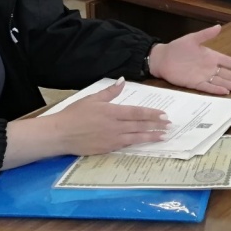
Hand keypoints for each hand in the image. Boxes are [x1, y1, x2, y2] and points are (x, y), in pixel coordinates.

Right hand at [50, 78, 169, 155]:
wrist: (60, 134)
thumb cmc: (74, 114)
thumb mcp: (92, 98)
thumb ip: (110, 91)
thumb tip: (122, 81)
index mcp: (112, 111)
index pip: (137, 112)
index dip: (152, 114)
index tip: (164, 115)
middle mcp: (115, 126)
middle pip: (140, 125)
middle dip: (156, 125)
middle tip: (170, 125)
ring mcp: (111, 139)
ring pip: (136, 137)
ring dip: (151, 136)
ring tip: (163, 136)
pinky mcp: (107, 149)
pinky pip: (126, 146)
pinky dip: (137, 144)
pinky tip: (144, 144)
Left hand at [148, 25, 230, 94]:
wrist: (163, 58)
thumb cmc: (178, 47)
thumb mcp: (192, 39)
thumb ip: (206, 34)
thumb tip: (218, 26)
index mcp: (212, 56)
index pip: (230, 62)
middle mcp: (210, 67)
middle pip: (229, 75)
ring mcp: (203, 76)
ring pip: (221, 82)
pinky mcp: (194, 83)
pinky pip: (208, 87)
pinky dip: (216, 90)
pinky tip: (225, 92)